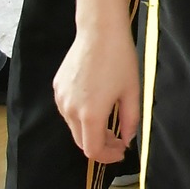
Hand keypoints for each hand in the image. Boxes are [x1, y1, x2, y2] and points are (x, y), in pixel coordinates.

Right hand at [54, 24, 140, 163]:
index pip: (93, 151)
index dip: (108, 157)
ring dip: (90, 130)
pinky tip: (96, 103)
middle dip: (101, 145)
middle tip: (118, 140)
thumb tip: (127, 139)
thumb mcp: (132, 93)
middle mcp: (70, 110)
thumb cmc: (119, 59)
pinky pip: (68, 111)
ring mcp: (61, 99)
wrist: (100, 31)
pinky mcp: (57, 88)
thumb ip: (130, 121)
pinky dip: (81, 115)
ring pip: (74, 127)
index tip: (121, 151)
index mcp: (90, 114)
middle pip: (81, 142)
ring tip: (109, 120)